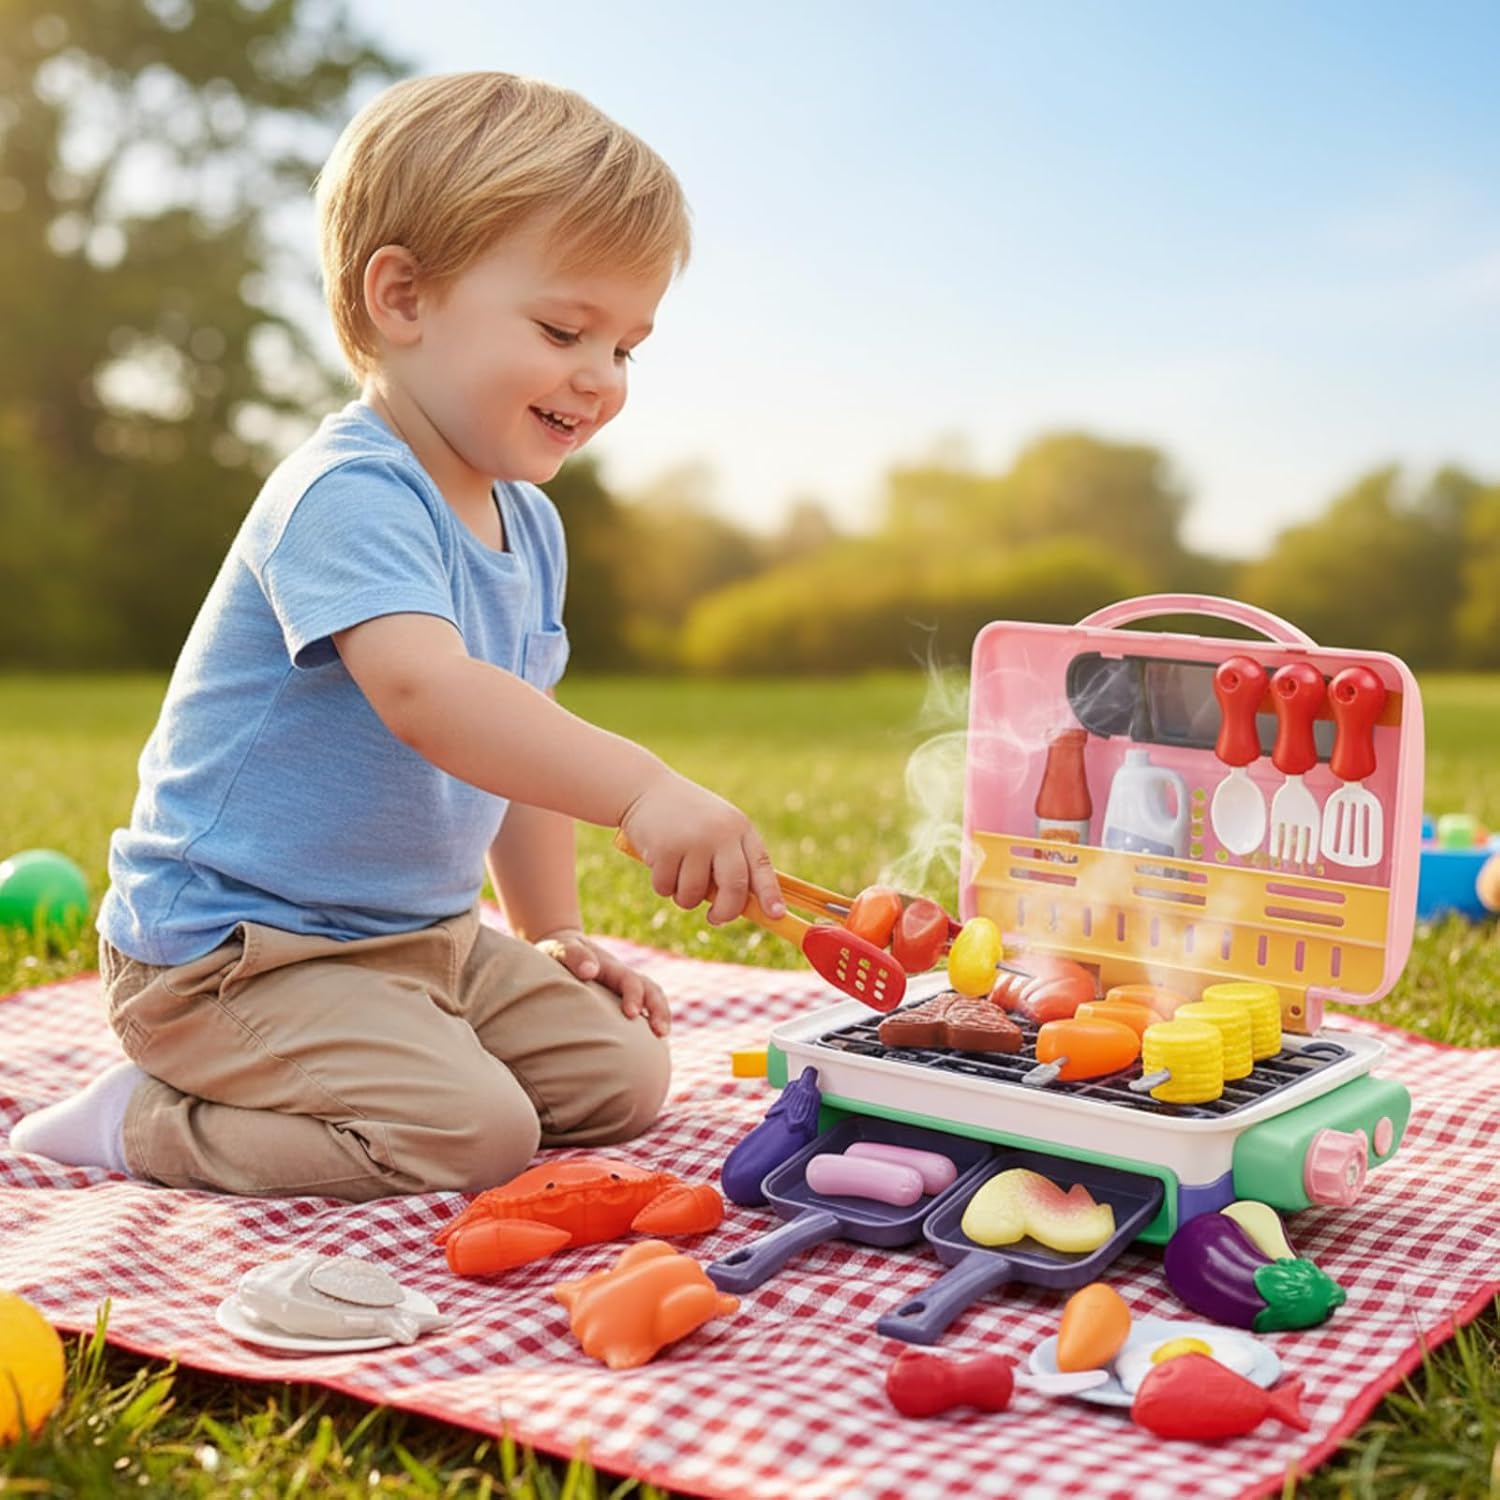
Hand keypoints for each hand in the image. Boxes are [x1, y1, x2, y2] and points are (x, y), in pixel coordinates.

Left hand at [535, 928, 671, 1036]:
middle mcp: (623, 978)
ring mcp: (625, 990)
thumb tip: (589, 972)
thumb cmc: (560, 952)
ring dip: (661, 1017)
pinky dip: (651, 1024)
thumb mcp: (562, 949)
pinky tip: (649, 1046)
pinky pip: (643, 1011)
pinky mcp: (621, 1001)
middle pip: (651, 990)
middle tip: (660, 1032)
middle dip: (659, 1010)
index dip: (634, 996)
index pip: (631, 980)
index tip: (631, 1014)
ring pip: (652, 999)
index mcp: (611, 968)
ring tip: (662, 1038)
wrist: (564, 951)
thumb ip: (574, 956)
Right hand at [619, 770, 784, 925]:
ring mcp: (693, 840)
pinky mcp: (665, 849)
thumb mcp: (715, 829)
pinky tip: (658, 863)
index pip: (761, 866)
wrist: (644, 789)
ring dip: (684, 898)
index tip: (776, 915)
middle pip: (734, 887)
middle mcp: (721, 833)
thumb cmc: (685, 818)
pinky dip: (662, 886)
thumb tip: (739, 907)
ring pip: (694, 895)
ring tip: (677, 877)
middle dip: (726, 911)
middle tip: (715, 918)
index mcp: (739, 828)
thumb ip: (730, 861)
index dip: (770, 894)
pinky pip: (667, 888)